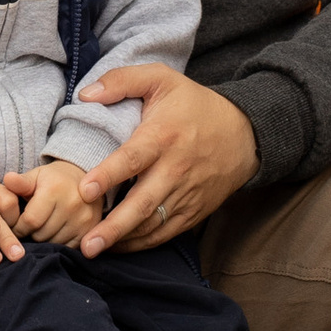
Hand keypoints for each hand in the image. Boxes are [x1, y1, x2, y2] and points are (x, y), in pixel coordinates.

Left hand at [15, 158, 94, 245]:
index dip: (19, 227)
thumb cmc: (54, 180)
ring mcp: (83, 219)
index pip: (30, 221)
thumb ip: (20, 182)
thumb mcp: (36, 176)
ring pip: (53, 243)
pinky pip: (67, 247)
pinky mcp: (90, 230)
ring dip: (44, 240)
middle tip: (29, 226)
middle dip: (30, 233)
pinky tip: (55, 233)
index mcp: (54, 189)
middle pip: (41, 234)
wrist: (88, 181)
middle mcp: (72, 205)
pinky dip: (58, 244)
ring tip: (42, 228)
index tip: (16, 224)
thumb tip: (8, 179)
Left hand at [70, 66, 259, 253]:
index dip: (109, 175)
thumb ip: (122, 80)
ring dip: (123, 240)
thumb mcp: (162, 79)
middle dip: (114, 226)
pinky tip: (119, 247)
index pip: (133, 159)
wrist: (245, 134)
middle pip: (142, 203)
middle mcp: (175, 169)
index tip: (84, 190)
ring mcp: (186, 193)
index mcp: (163, 136)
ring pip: (152, 223)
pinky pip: (166, 232)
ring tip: (93, 251)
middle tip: (86, 244)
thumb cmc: (194, 105)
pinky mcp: (194, 210)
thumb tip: (85, 94)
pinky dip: (142, 243)